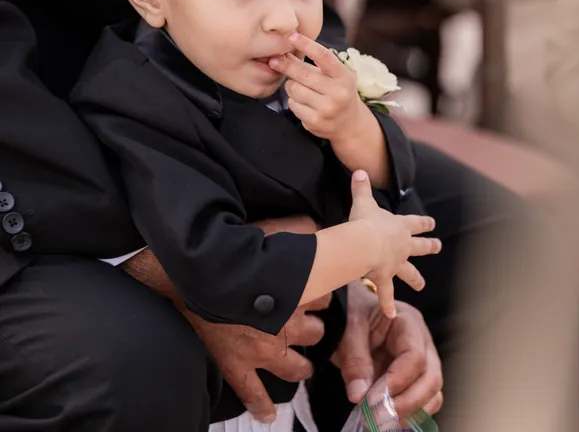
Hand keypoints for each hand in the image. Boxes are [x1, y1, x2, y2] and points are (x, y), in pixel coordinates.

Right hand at [125, 219, 327, 424]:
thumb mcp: (269, 229)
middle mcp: (285, 324)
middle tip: (307, 321)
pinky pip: (253, 394)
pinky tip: (269, 413)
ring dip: (302, 365)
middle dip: (313, 326)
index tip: (316, 288)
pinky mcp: (237, 366)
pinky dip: (262, 406)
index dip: (322, 291)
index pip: (325, 295)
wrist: (190, 278)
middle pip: (315, 331)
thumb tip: (318, 226)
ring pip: (296, 367)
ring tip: (302, 365)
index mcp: (295, 291)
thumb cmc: (230, 251)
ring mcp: (262, 350)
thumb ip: (298, 229)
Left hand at [268, 32, 361, 141]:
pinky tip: (303, 101)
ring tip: (299, 86)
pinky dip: (293, 100)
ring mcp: (326, 108)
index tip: (291, 36)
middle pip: (303, 73)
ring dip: (291, 85)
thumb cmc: (340, 92)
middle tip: (274, 60)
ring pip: (294, 89)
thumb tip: (289, 50)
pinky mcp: (314, 121)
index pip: (323, 56)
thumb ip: (317, 64)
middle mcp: (337, 92)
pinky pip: (293, 105)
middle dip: (286, 65)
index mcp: (343, 76)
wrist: (350, 123)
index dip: (306, 44)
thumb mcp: (337, 75)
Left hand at [334, 282, 443, 420]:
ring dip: (410, 412)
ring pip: (433, 393)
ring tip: (382, 421)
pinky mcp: (416, 378)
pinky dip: (410, 414)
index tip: (371, 399)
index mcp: (408, 322)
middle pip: (431, 377)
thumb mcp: (348, 329)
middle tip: (378, 417)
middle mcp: (422, 342)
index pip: (415, 356)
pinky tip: (389, 421)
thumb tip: (359, 395)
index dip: (396, 382)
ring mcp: (423, 361)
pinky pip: (425, 401)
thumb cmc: (353, 314)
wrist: (352, 314)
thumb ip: (354, 359)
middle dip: (407, 402)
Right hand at [349, 170, 440, 319]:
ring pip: (409, 272)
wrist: (364, 243)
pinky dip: (388, 304)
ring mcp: (395, 264)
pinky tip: (390, 315)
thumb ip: (362, 187)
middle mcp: (402, 246)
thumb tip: (358, 170)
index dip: (424, 223)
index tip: (433, 223)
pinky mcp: (384, 278)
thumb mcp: (363, 200)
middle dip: (429, 247)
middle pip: (419, 247)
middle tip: (438, 247)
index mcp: (400, 226)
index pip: (416, 223)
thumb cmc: (365, 221)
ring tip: (422, 286)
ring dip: (415, 278)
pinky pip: (386, 293)